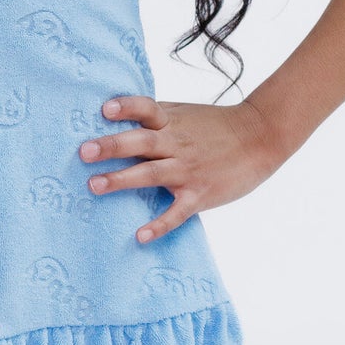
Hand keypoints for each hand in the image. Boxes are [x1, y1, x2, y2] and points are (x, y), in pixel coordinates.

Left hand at [78, 94, 284, 242]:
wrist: (260, 137)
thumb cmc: (216, 125)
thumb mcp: (184, 113)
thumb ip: (155, 117)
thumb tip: (117, 116)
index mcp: (171, 121)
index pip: (146, 108)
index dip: (126, 107)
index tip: (104, 110)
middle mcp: (176, 143)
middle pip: (140, 142)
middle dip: (111, 147)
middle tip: (84, 151)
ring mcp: (187, 170)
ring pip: (150, 174)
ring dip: (121, 180)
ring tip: (94, 185)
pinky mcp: (200, 194)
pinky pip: (176, 212)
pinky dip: (159, 225)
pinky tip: (140, 236)